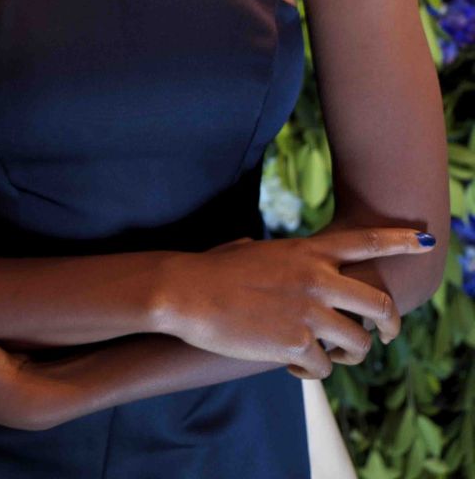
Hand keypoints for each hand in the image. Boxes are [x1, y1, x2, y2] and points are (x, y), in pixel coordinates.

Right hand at [160, 225, 435, 380]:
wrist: (186, 291)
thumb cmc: (211, 270)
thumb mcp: (251, 251)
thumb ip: (274, 257)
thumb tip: (259, 253)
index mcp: (308, 251)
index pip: (366, 240)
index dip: (400, 240)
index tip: (423, 242)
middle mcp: (316, 278)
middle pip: (379, 303)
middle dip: (389, 324)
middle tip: (384, 335)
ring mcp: (309, 310)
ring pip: (358, 343)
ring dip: (348, 357)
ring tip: (328, 357)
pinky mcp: (295, 342)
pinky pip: (322, 367)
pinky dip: (310, 370)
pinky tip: (289, 364)